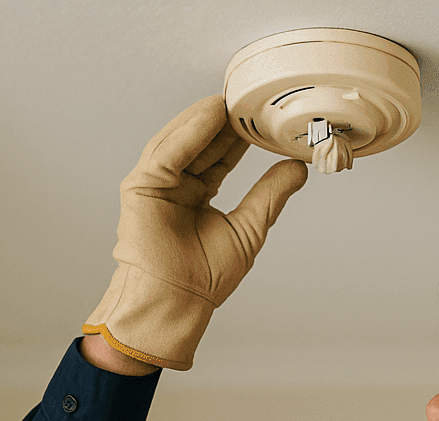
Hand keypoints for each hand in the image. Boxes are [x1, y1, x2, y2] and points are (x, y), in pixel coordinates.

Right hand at [83, 95, 308, 369]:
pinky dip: (188, 132)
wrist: (178, 304)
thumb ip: (270, 195)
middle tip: (248, 98)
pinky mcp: (140, 187)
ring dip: (205, 119)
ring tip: (231, 100)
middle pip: (200, 144)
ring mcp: (155, 185)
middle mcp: (174, 187)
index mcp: (196, 196)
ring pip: (181, 142)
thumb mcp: (249, 228)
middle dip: (223, 121)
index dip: (239, 136)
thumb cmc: (204, 280)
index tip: (261, 116)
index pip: (219, 157)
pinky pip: (167, 152)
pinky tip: (210, 115)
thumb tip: (298, 168)